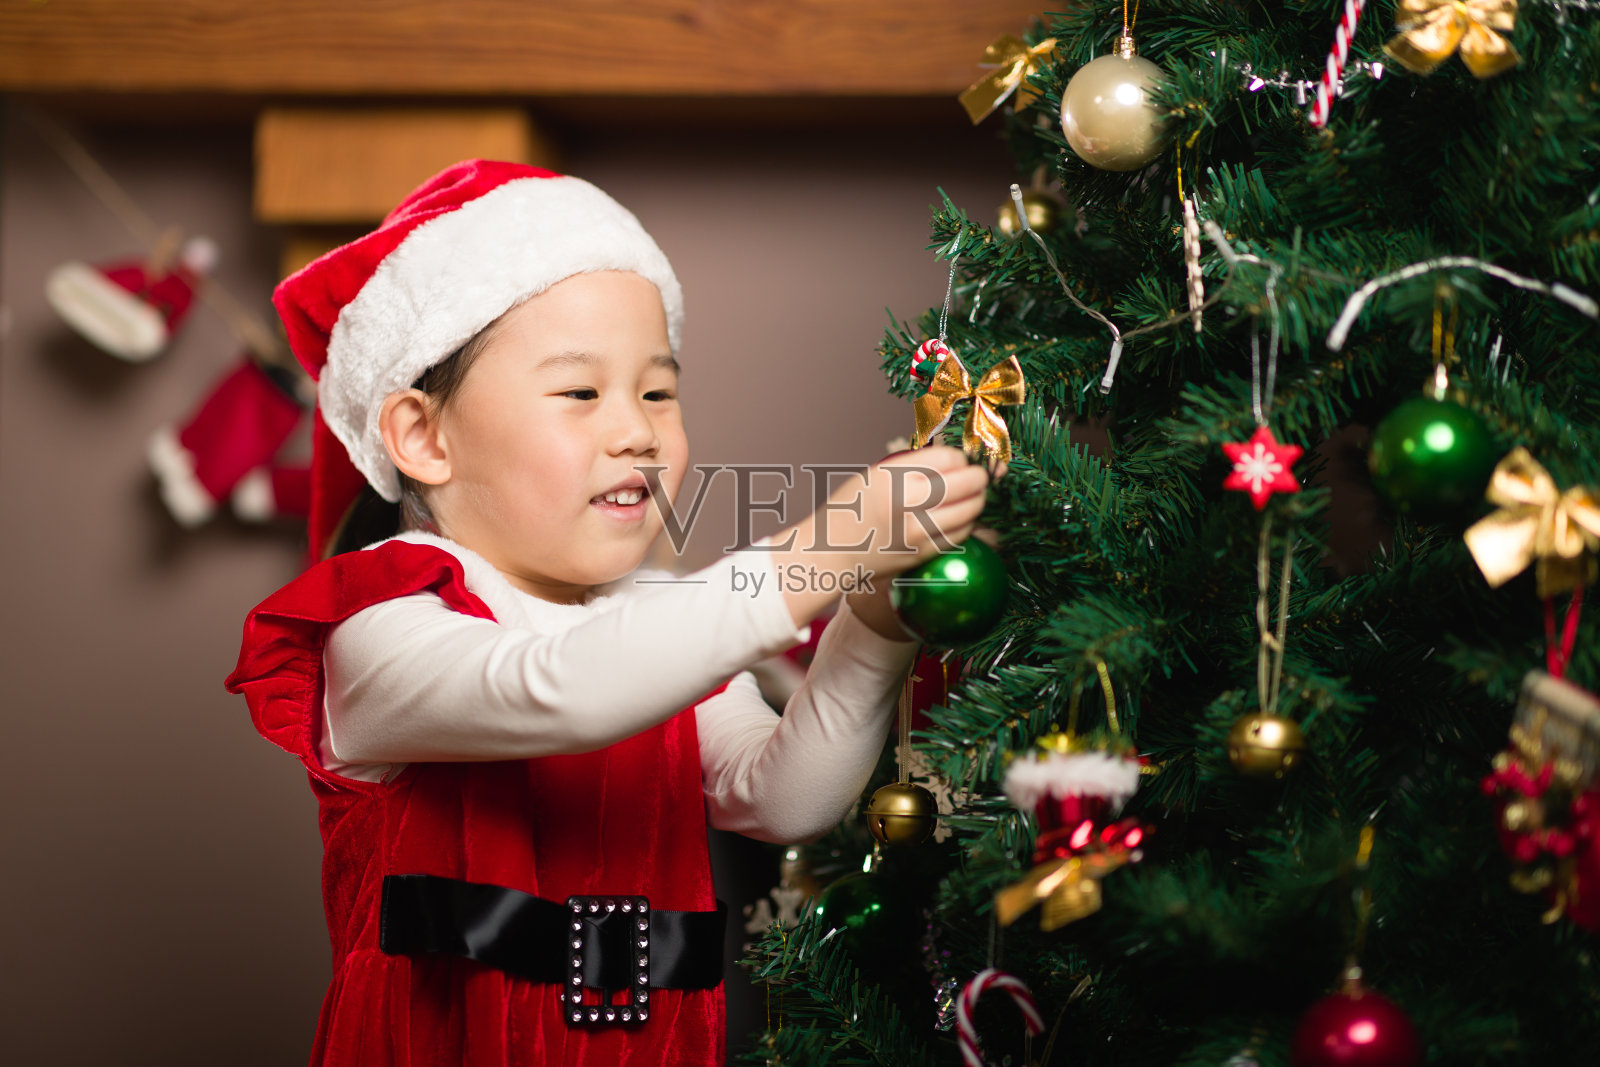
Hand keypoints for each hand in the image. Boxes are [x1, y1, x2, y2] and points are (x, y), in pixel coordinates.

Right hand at [771, 446, 992, 626]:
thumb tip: (955, 459)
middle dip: (979, 477)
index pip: (949, 458)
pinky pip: (960, 534)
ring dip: (976, 500)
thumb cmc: (850, 509)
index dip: (960, 457)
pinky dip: (966, 524)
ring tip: (972, 496)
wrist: (828, 553)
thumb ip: (913, 466)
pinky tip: (959, 518)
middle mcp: (906, 502)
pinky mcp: (922, 553)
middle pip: (967, 482)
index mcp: (893, 476)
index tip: (960, 460)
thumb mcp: (875, 475)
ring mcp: (916, 531)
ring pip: (970, 510)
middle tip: (979, 476)